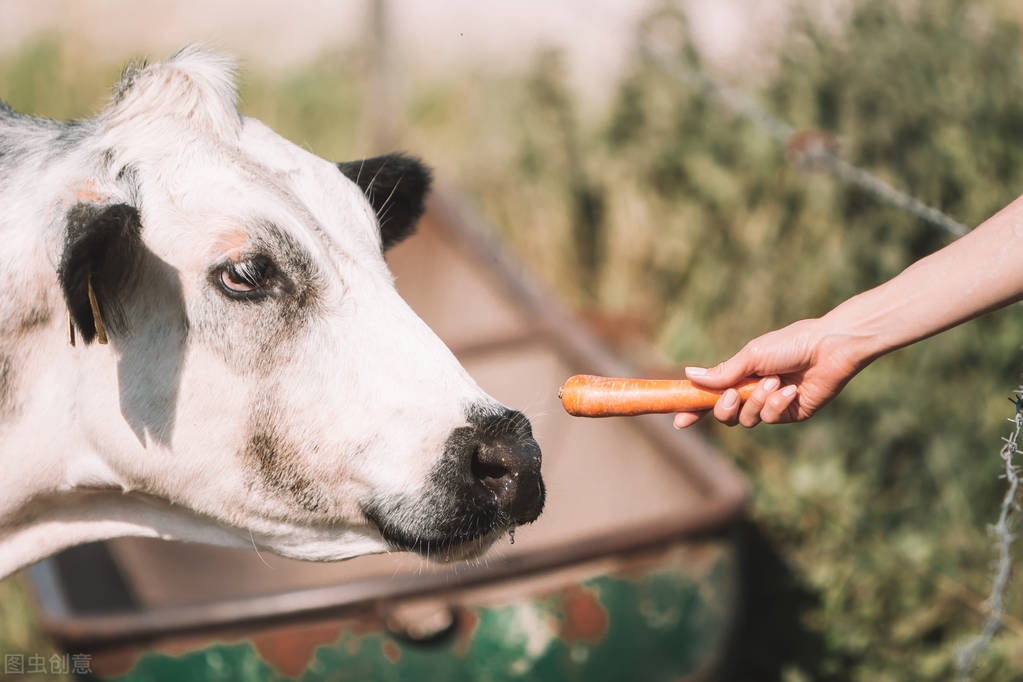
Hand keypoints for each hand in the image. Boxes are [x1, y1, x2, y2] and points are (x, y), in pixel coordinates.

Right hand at [673, 318, 870, 428]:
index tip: (678, 420)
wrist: (828, 347)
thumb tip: (689, 375)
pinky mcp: (789, 414)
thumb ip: (722, 372)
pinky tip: (790, 389)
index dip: (694, 408)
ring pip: (747, 420)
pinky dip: (776, 404)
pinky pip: (770, 419)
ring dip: (757, 401)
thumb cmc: (790, 344)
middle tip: (732, 395)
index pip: (711, 396)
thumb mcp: (751, 355)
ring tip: (774, 382)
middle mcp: (752, 392)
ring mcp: (770, 405)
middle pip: (725, 414)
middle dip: (724, 408)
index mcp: (740, 375)